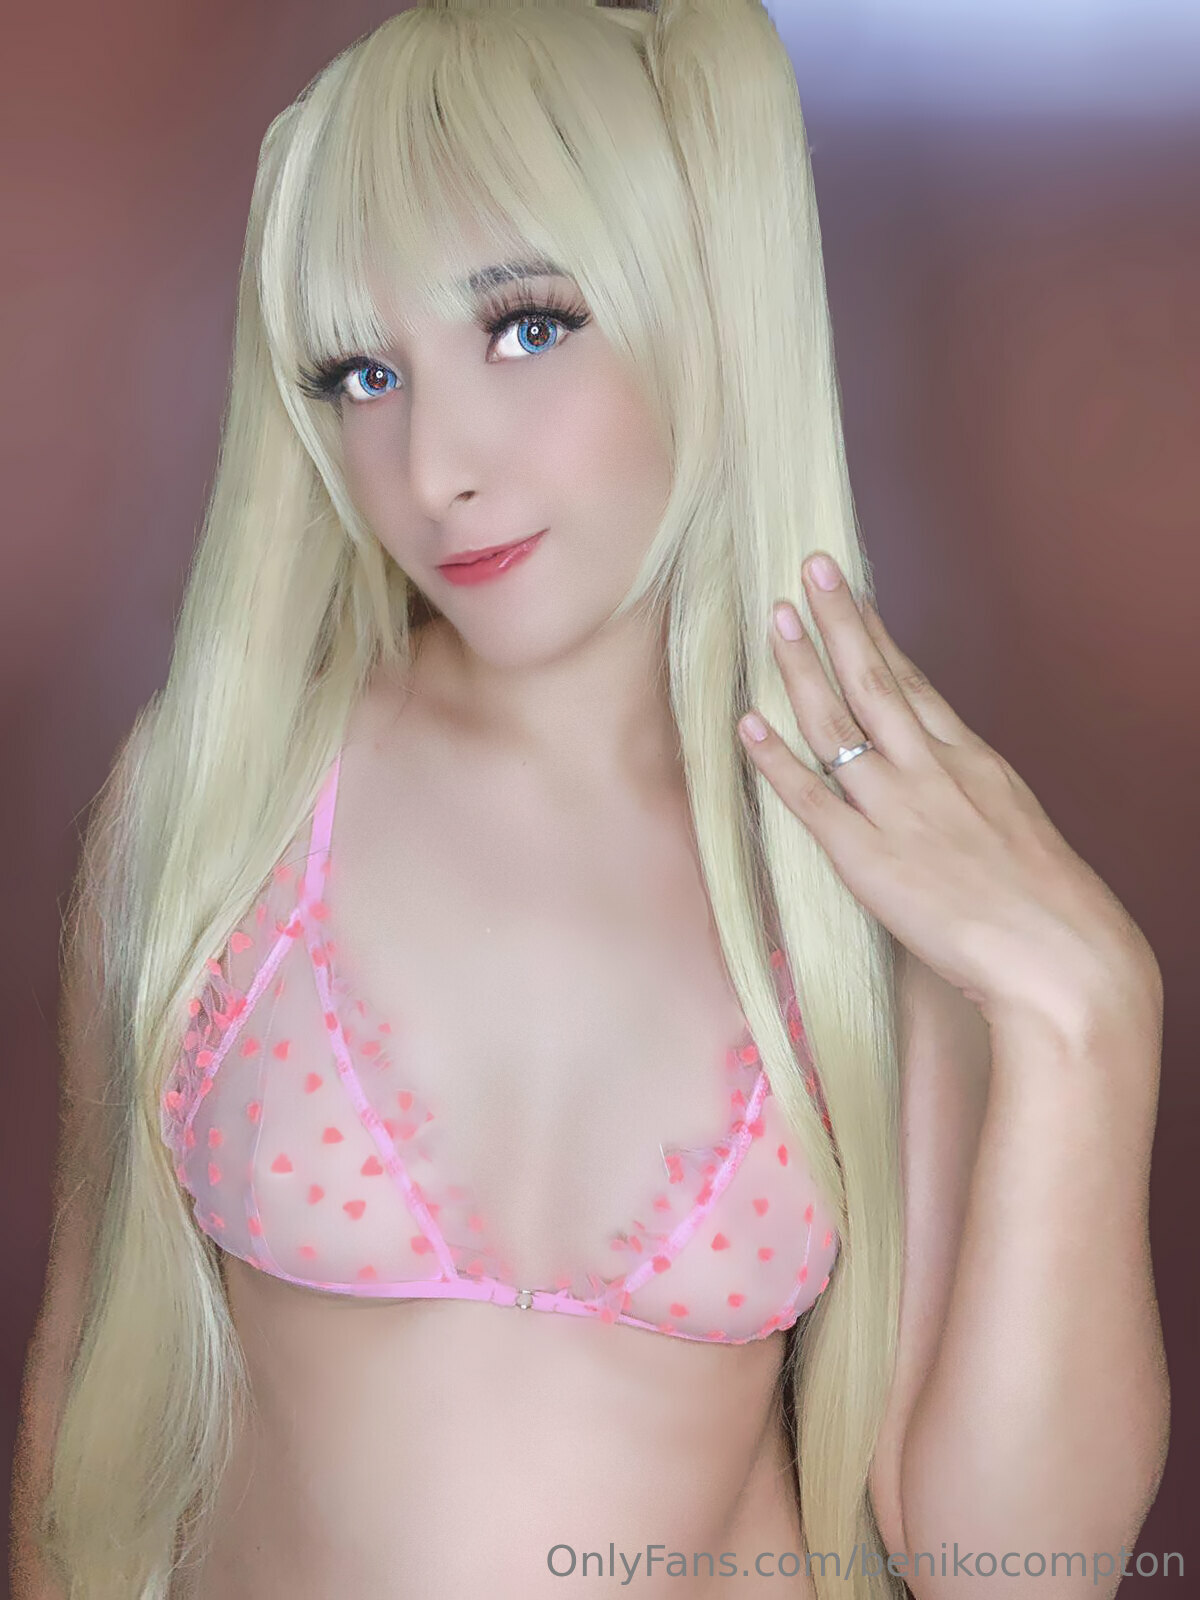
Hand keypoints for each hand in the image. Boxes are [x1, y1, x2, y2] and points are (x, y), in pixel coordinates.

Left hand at [736, 552, 1159, 1032]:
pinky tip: (747, 724)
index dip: (878, 636)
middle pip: (875, 679)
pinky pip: (810, 799)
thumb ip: (978, 802)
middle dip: (839, 620)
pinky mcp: (867, 858)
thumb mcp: (1021, 830)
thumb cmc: (1052, 906)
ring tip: (774, 620)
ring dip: (800, 667)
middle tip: (810, 569)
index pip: (915, 684)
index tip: (854, 596)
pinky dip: (774, 760)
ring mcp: (897, 809)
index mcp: (974, 762)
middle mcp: (932, 771)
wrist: (1062, 957)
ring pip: (837, 723)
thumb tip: (953, 797)